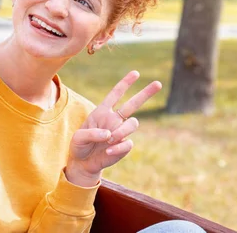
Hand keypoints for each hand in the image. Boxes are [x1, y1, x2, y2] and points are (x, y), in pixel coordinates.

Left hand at [65, 71, 161, 186]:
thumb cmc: (79, 145)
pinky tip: (108, 152)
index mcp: (102, 111)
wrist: (83, 163)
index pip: (116, 94)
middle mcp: (114, 119)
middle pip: (133, 104)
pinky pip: (128, 143)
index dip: (125, 83)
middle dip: (145, 93)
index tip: (136, 73)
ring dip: (122, 131)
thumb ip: (91, 133)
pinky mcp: (123, 146)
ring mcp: (120, 132)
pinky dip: (118, 147)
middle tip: (158, 83)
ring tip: (109, 140)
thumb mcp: (78, 138)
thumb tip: (109, 134)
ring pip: (133, 123)